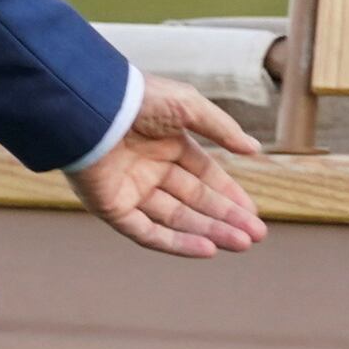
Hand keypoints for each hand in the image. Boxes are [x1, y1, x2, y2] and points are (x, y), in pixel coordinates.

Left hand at [69, 79, 266, 257]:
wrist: (93, 107)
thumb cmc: (140, 99)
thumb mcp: (190, 107)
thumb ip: (223, 129)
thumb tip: (254, 150)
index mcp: (166, 143)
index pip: (204, 175)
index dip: (229, 194)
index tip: (253, 213)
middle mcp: (149, 169)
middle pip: (194, 201)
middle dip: (226, 218)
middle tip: (256, 236)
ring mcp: (130, 190)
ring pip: (176, 219)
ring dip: (210, 232)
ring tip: (242, 243)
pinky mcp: (112, 208)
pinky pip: (148, 233)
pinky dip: (177, 243)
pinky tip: (208, 249)